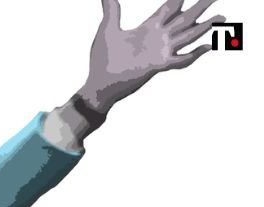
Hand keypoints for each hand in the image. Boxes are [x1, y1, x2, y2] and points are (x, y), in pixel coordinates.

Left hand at [80, 0, 225, 112]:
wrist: (99, 84)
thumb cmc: (102, 60)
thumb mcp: (108, 30)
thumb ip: (111, 10)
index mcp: (148, 28)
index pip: (170, 8)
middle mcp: (158, 38)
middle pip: (184, 18)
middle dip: (200, 7)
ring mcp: (160, 52)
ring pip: (188, 36)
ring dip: (205, 27)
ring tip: (221, 17)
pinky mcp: (158, 65)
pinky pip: (180, 60)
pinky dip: (194, 54)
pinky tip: (207, 47)